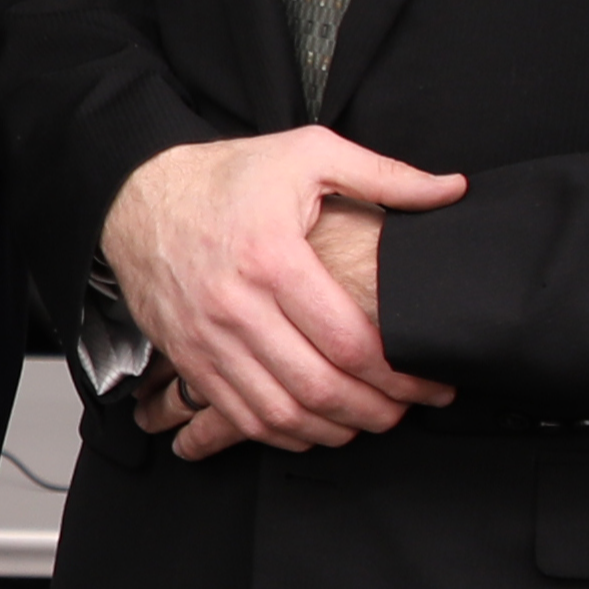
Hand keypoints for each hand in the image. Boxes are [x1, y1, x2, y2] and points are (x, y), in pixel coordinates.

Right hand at [101, 128, 464, 459]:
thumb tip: (452, 190)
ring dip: (332, 430)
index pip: (348, 341)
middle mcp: (236, 306)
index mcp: (273, 258)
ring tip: (366, 422)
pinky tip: (313, 426)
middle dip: (374, 412)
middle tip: (407, 411)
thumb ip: (385, 176)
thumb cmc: (227, 176)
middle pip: (318, 387)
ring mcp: (206, 338)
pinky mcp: (187, 357)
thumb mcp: (308, 154)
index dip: (398, 375)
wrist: (136, 196)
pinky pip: (238, 416)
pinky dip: (282, 434)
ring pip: (279, 413)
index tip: (429, 382)